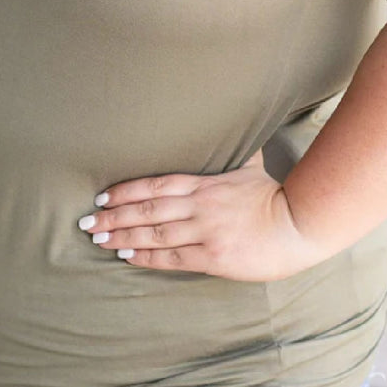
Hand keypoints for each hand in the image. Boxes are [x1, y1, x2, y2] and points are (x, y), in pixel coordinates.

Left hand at [77, 150, 322, 281]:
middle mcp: (199, 207)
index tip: (102, 197)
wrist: (299, 225)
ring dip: (122, 235)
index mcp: (205, 184)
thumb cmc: (274, 195)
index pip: (155, 185)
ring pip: (154, 233)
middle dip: (113, 215)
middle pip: (147, 209)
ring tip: (98, 239)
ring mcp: (205, 232)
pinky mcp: (214, 257)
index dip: (126, 190)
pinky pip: (172, 258)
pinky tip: (126, 255)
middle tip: (86, 221)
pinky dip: (146, 256)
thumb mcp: (249, 167)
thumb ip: (231, 153)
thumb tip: (228, 129)